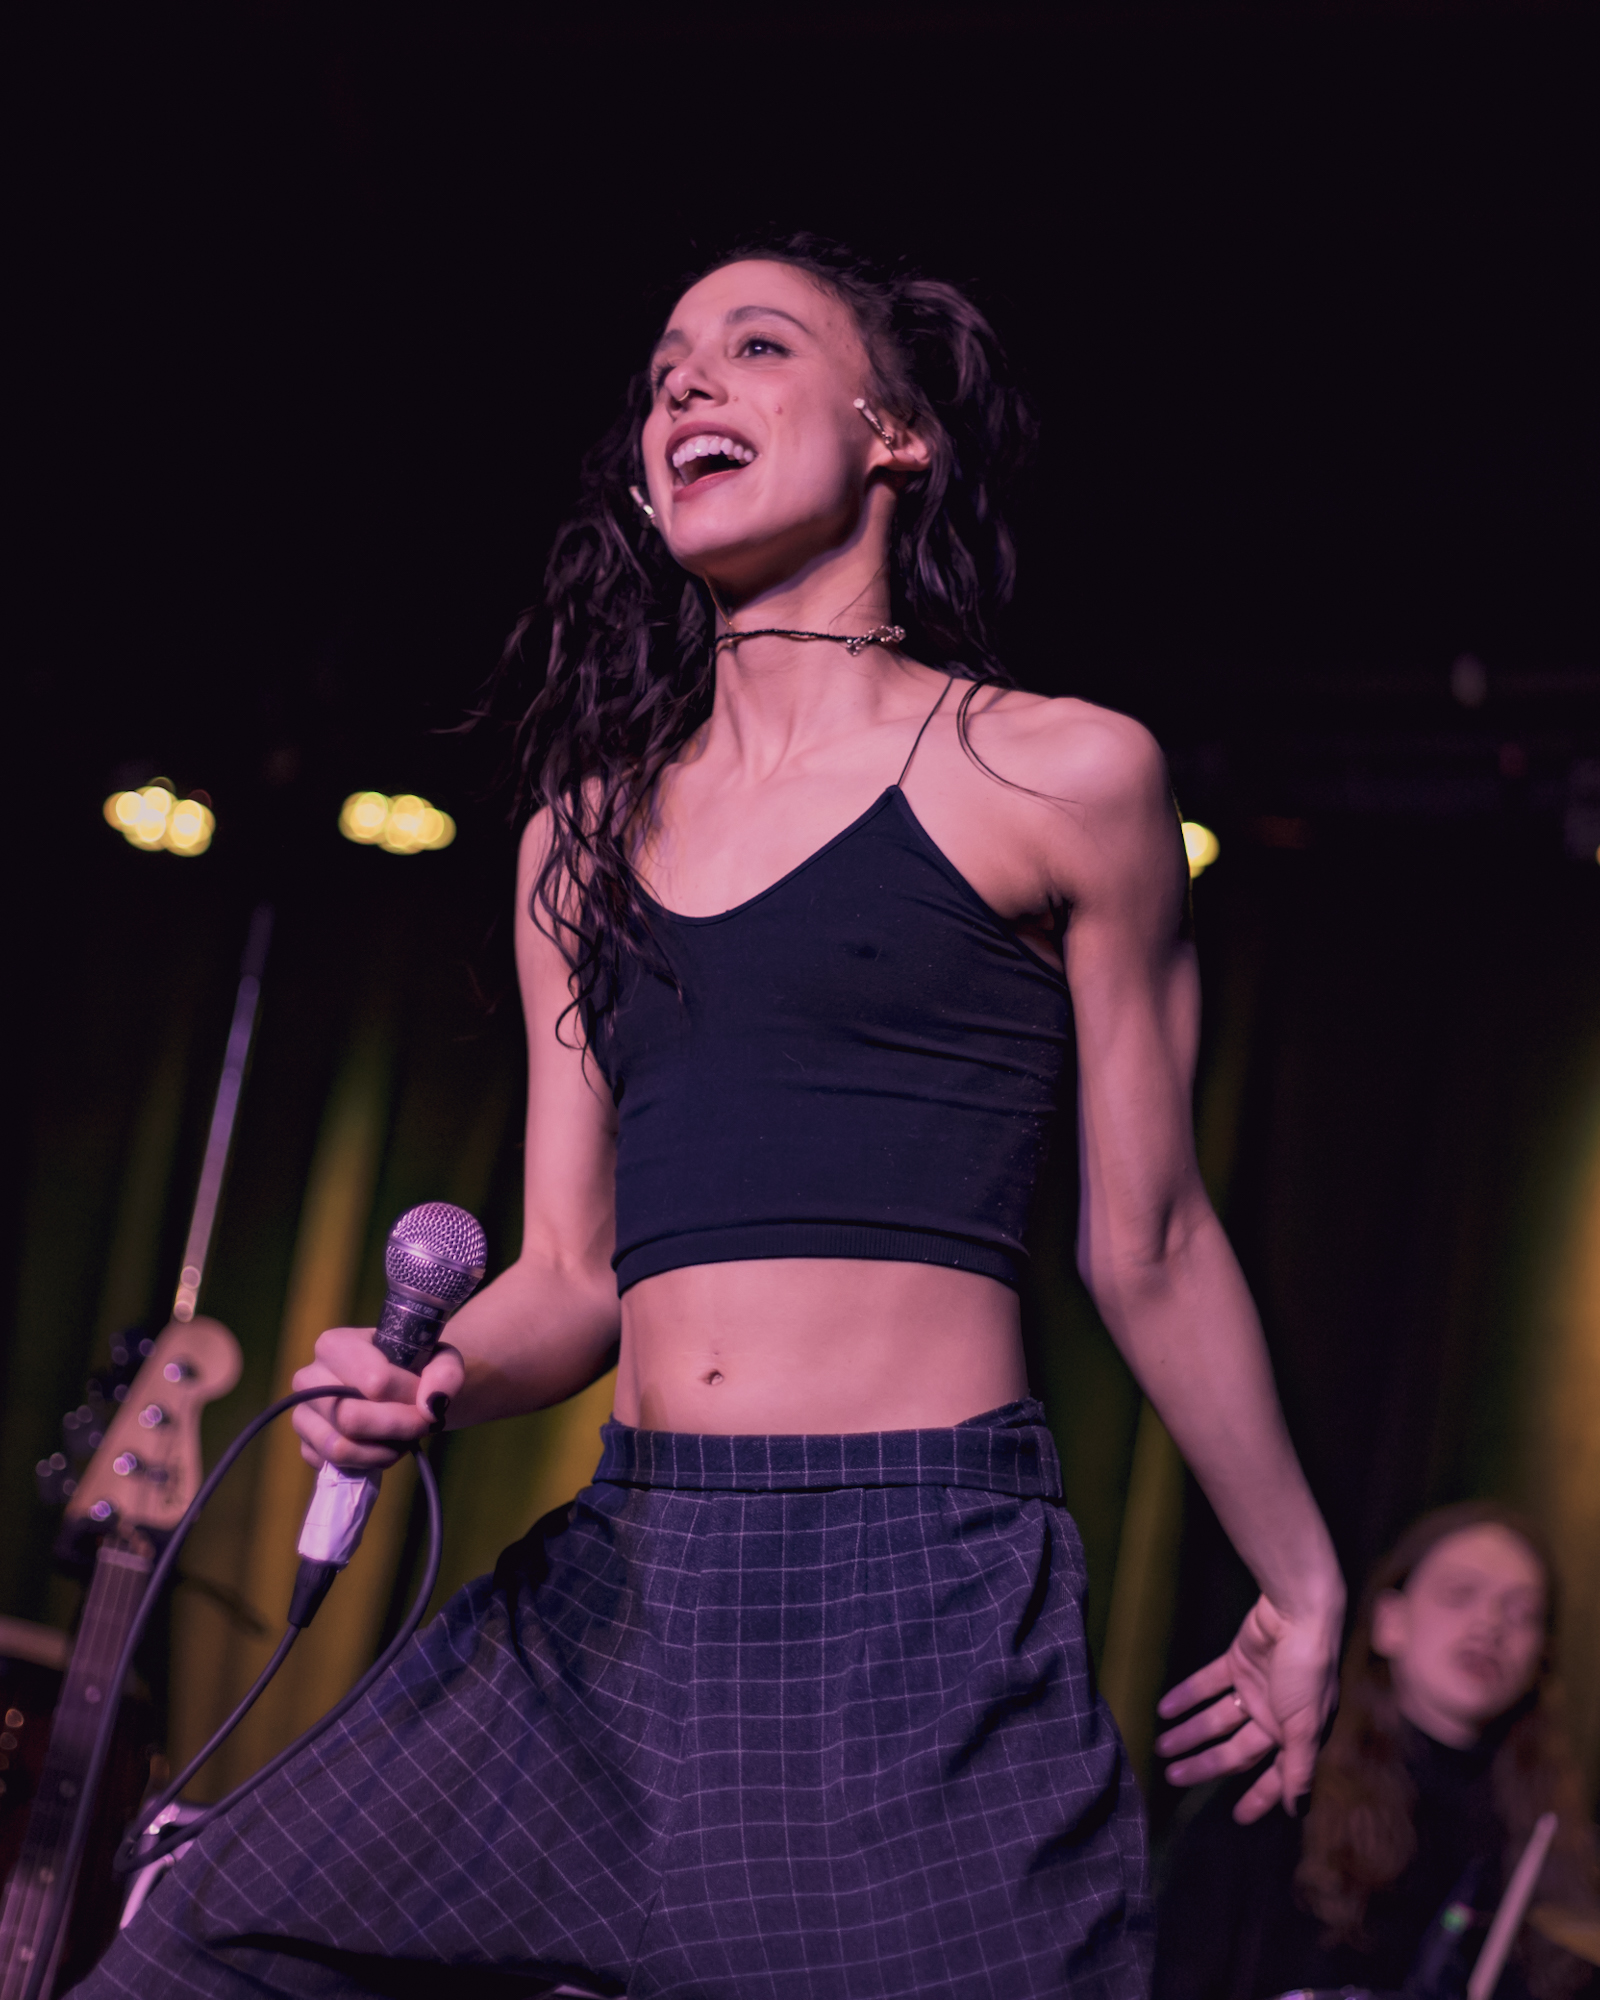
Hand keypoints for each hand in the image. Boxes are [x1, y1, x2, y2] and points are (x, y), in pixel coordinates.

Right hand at [291, 1327, 464, 1471]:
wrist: (399, 1388)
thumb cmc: (415, 1367)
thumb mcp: (441, 1359)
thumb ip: (446, 1374)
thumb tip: (432, 1405)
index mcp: (335, 1344)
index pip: (375, 1381)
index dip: (409, 1396)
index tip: (427, 1398)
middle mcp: (309, 1378)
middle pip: (351, 1417)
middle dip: (398, 1427)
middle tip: (423, 1424)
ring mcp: (303, 1414)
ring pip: (340, 1447)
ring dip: (383, 1450)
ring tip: (404, 1437)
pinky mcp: (307, 1445)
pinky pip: (335, 1466)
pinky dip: (368, 1463)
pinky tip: (384, 1447)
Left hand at [1154, 1591, 1340, 1821]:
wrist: (1300, 1613)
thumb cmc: (1308, 1674)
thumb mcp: (1305, 1727)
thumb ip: (1299, 1768)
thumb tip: (1297, 1810)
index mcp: (1296, 1736)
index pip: (1274, 1775)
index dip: (1259, 1797)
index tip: (1238, 1818)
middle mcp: (1274, 1717)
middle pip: (1234, 1749)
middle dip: (1205, 1764)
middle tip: (1173, 1776)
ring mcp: (1255, 1688)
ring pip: (1216, 1718)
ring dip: (1189, 1732)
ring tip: (1161, 1746)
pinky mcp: (1238, 1662)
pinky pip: (1207, 1684)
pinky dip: (1187, 1695)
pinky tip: (1164, 1709)